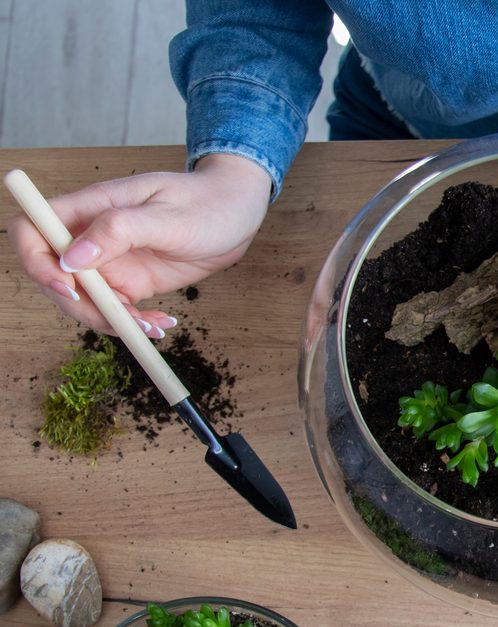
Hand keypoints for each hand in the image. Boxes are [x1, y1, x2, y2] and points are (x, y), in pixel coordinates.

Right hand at [8, 154, 271, 337]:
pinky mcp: (133, 282)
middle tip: (124, 321)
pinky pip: (117, 310)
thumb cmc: (206, 201)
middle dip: (82, 307)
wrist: (238, 212)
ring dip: (112, 322)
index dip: (36, 263)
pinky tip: (162, 324)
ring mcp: (112, 262)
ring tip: (154, 327)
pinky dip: (134, 324)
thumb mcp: (167, 215)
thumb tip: (73, 257)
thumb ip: (119, 231)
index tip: (68, 288)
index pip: (32, 232)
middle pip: (55, 278)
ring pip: (86, 301)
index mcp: (91, 208)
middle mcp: (93, 237)